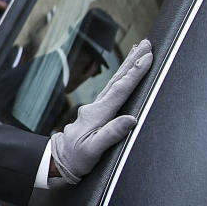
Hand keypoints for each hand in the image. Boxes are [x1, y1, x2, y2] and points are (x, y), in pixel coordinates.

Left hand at [49, 39, 152, 185]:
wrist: (59, 162)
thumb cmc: (76, 158)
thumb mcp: (93, 150)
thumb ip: (111, 134)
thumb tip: (131, 120)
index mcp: (97, 114)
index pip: (119, 90)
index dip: (134, 73)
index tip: (147, 58)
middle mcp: (95, 107)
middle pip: (117, 80)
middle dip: (132, 61)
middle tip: (146, 43)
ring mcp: (95, 108)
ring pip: (114, 82)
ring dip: (127, 65)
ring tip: (138, 49)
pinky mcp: (97, 112)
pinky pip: (112, 90)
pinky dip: (121, 78)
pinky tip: (126, 73)